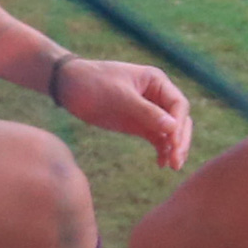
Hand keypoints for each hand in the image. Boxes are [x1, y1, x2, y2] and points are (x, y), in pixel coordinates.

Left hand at [54, 56, 192, 169]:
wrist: (67, 86)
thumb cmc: (93, 82)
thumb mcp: (119, 96)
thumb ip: (145, 111)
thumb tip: (173, 127)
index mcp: (156, 81)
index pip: (178, 104)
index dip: (179, 124)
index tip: (173, 142)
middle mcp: (157, 96)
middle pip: (179, 120)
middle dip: (180, 139)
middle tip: (177, 160)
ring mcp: (148, 111)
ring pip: (171, 132)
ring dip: (174, 148)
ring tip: (172, 166)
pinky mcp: (138, 124)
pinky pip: (157, 138)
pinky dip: (161, 150)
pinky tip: (161, 164)